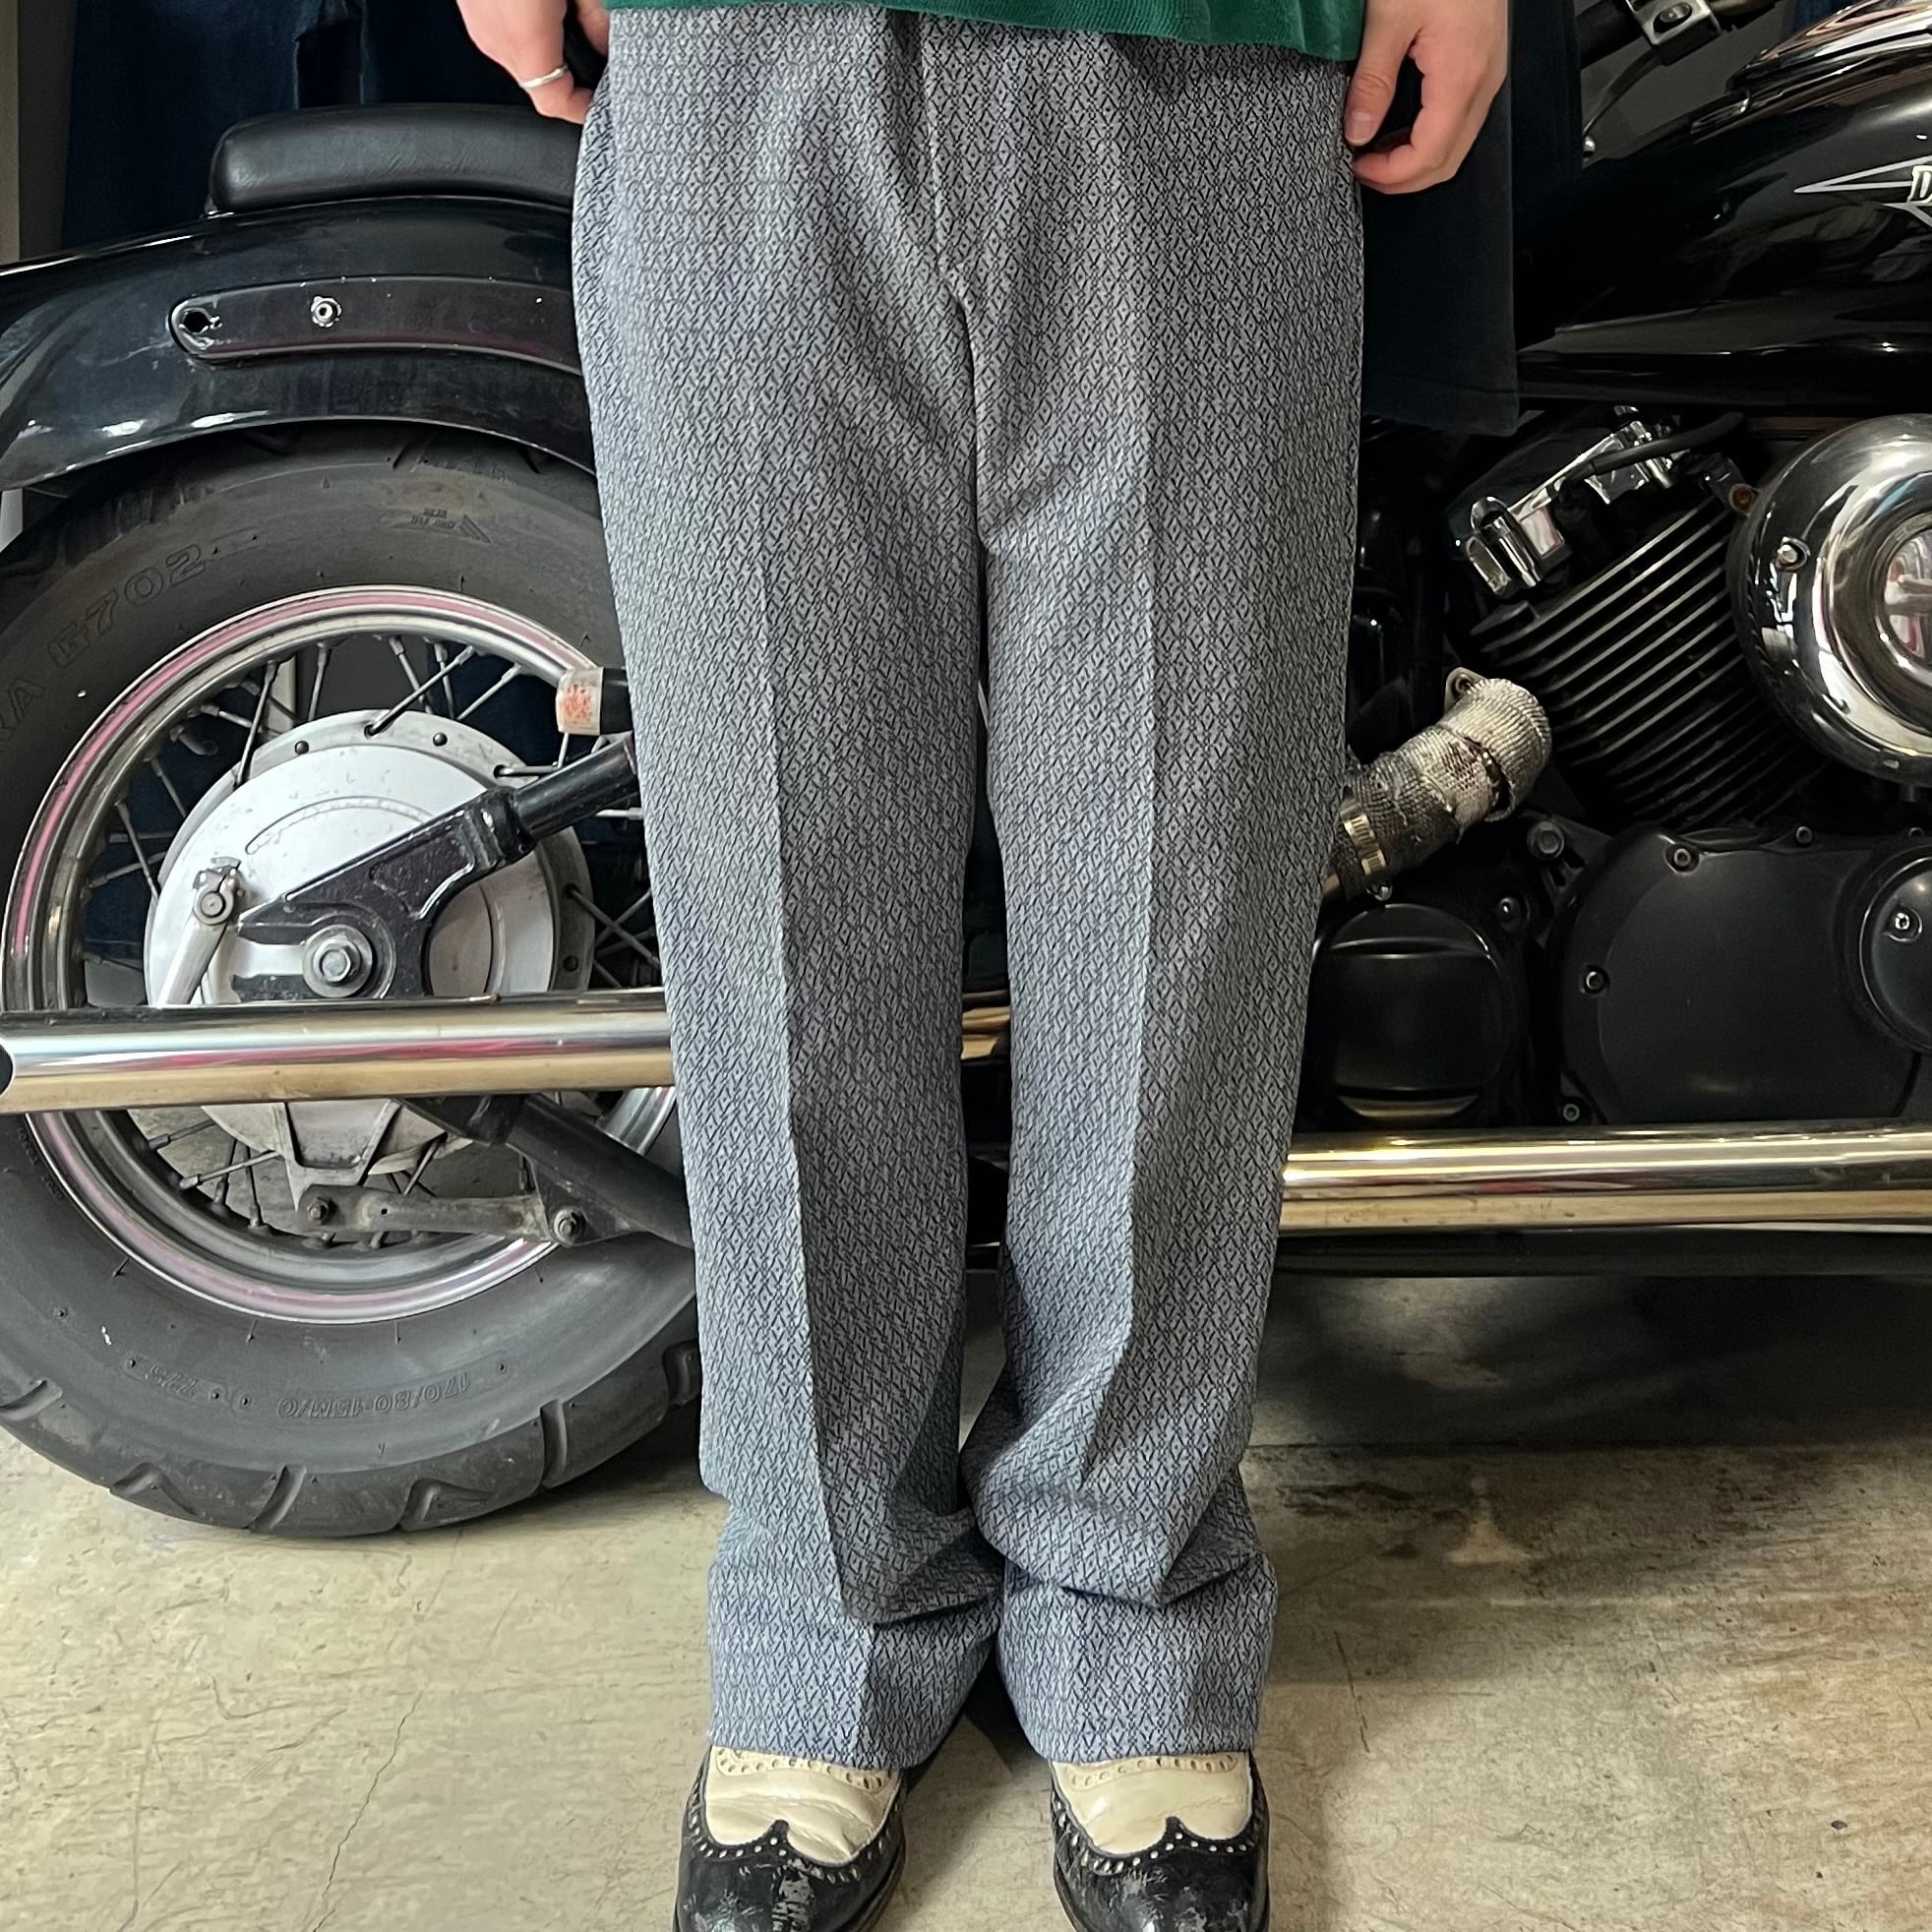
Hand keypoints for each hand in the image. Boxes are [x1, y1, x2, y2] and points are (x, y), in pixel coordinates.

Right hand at [455, 0, 609, 124]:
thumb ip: (596, 18)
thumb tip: (605, 42)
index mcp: (525, 44)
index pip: (556, 104)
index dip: (584, 108)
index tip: (602, 100)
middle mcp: (495, 40)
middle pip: (538, 80)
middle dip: (568, 72)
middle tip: (594, 47)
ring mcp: (476, 21)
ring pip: (519, 54)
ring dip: (545, 44)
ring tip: (563, 10)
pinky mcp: (469, 3)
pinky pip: (502, 29)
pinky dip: (524, 23)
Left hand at [1346, 0, 1505, 194]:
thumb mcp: (1390, 17)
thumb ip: (1372, 79)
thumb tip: (1357, 130)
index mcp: (1460, 77)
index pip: (1428, 156)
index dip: (1390, 174)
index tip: (1359, 167)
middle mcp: (1482, 81)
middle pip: (1447, 161)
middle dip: (1403, 178)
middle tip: (1365, 170)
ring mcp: (1487, 73)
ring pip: (1456, 144)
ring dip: (1416, 158)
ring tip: (1377, 151)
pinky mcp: (1483, 62)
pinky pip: (1460, 118)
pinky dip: (1430, 134)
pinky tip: (1403, 125)